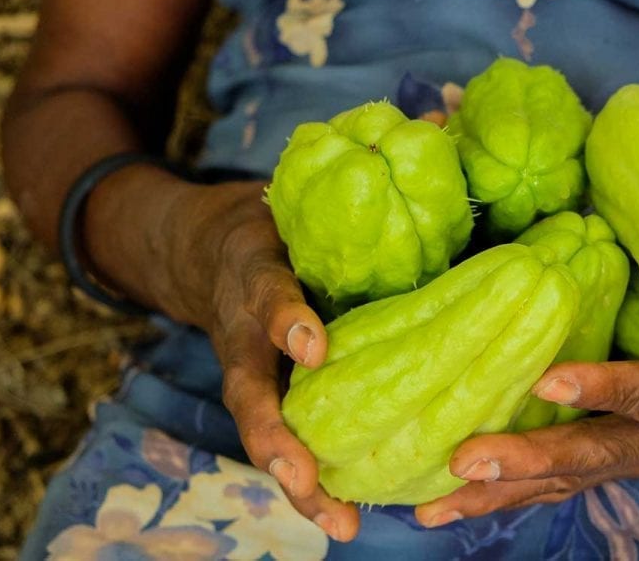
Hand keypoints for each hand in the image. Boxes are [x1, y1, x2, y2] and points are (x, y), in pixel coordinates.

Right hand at [163, 180, 361, 541]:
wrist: (203, 255)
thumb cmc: (268, 223)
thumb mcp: (296, 191)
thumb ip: (356, 168)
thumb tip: (435, 118)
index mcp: (255, 281)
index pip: (265, 301)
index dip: (285, 323)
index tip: (313, 346)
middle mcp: (245, 338)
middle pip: (249, 397)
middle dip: (278, 440)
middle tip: (308, 478)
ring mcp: (252, 376)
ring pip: (265, 435)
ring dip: (299, 482)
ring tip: (340, 525)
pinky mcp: (268, 398)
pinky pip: (288, 442)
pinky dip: (314, 480)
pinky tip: (351, 515)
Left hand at [414, 158, 638, 526]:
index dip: (607, 389)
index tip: (547, 380)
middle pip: (594, 457)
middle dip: (528, 462)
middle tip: (463, 458)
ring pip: (565, 484)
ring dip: (498, 495)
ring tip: (430, 507)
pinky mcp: (618, 458)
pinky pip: (558, 484)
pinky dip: (505, 495)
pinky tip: (449, 501)